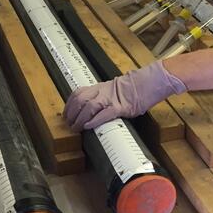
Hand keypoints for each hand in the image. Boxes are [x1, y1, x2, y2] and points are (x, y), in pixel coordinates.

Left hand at [64, 61, 186, 130]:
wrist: (146, 84)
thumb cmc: (131, 89)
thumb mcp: (112, 89)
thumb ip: (100, 96)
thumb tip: (88, 108)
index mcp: (99, 87)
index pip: (78, 93)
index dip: (69, 105)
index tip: (66, 114)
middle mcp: (102, 91)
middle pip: (80, 100)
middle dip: (72, 113)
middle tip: (69, 124)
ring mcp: (111, 99)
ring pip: (89, 107)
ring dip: (80, 119)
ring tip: (77, 128)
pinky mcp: (120, 108)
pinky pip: (104, 114)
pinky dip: (94, 121)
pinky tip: (89, 127)